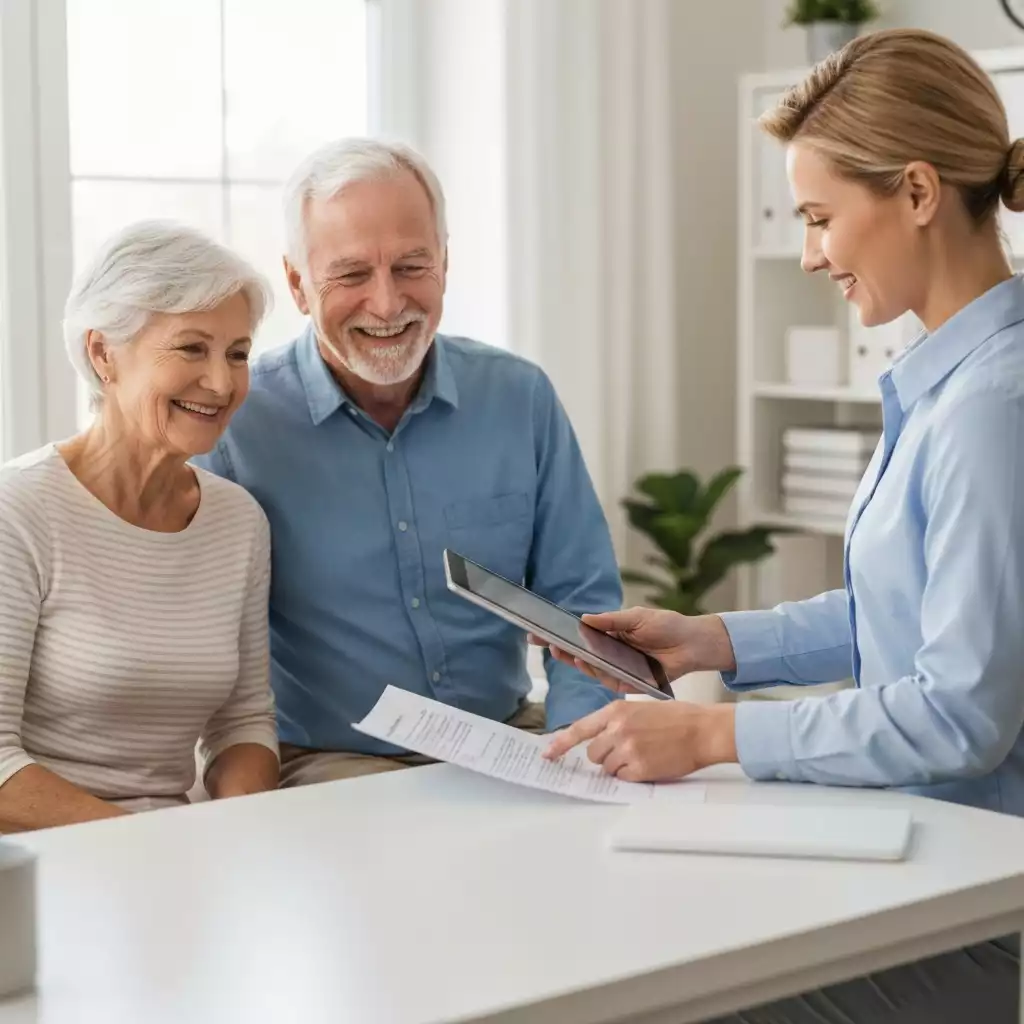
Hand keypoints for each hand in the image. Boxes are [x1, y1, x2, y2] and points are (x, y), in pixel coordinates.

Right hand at [529, 607, 735, 692]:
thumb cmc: (667, 625)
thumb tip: (583, 619)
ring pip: (592, 669)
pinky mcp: (630, 683)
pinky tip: (587, 662)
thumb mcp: (636, 617)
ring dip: (576, 661)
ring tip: (563, 650)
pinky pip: (609, 680)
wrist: (693, 642)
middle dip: (561, 650)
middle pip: (580, 655)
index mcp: (611, 636)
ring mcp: (619, 669)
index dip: (560, 635)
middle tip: (544, 643)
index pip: (580, 637)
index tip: (539, 631)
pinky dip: (597, 672)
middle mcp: (611, 654)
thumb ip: (611, 620)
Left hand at [542, 700, 737, 781]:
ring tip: (643, 754)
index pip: (579, 729)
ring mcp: (627, 750)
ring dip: (620, 766)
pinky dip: (633, 775)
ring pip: (607, 768)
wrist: (702, 730)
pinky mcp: (640, 769)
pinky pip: (624, 778)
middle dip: (604, 756)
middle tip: (627, 750)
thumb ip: (616, 721)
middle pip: (592, 754)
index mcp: (616, 711)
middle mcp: (617, 729)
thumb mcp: (640, 708)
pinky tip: (650, 763)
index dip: (561, 744)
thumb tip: (598, 740)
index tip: (547, 755)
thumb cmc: (676, 718)